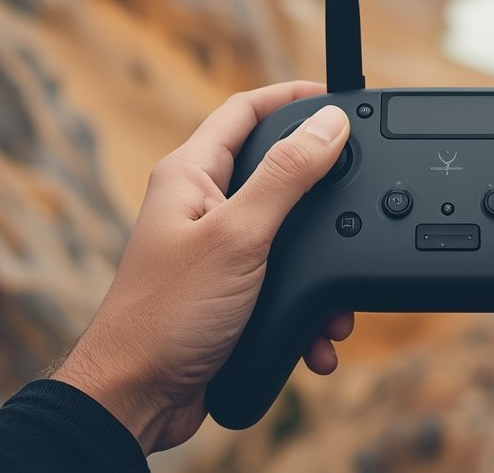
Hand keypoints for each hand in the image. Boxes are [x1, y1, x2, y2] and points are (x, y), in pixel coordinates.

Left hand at [53, 81, 353, 453]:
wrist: (136, 398)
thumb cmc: (165, 316)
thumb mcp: (238, 235)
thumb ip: (286, 176)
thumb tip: (329, 125)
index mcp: (191, 174)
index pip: (245, 110)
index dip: (290, 96)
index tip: (334, 96)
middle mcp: (202, 205)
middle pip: (275, 170)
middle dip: (321, 189)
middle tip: (356, 189)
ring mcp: (215, 249)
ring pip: (288, 234)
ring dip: (320, 264)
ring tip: (338, 299)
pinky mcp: (230, 291)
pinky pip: (284, 283)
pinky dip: (308, 307)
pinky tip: (318, 334)